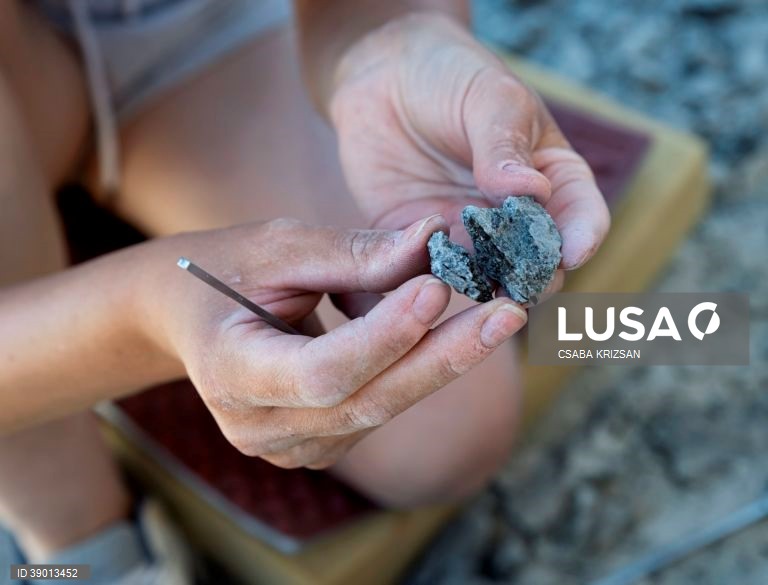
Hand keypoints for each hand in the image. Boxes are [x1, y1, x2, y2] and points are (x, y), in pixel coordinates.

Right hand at [152, 216, 526, 467]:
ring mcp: (287, 445)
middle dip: (443, 356)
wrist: (187, 314)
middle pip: (366, 401)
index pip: (320, 370)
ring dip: (441, 362)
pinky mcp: (317, 442)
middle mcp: (257, 425)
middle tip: (508, 313)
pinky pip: (379, 409)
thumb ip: (354, 252)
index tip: (437, 286)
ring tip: (497, 315)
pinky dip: (419, 370)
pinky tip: (457, 335)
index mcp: (228, 371)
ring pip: (381, 409)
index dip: (383, 336)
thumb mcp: (277, 247)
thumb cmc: (225, 268)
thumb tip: (435, 239)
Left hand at [329, 12, 609, 274]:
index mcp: (551, 179)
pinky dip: (433, 280)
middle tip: (522, 283)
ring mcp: (469, 238)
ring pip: (487, 281)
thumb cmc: (451, 77)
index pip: (581, 214)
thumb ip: (506, 146)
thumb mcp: (489, 98)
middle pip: (538, 264)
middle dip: (535, 277)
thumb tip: (531, 192)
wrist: (382, 79)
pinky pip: (430, 275)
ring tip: (477, 285)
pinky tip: (426, 272)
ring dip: (485, 288)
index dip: (583, 236)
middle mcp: (515, 220)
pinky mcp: (420, 247)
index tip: (575, 251)